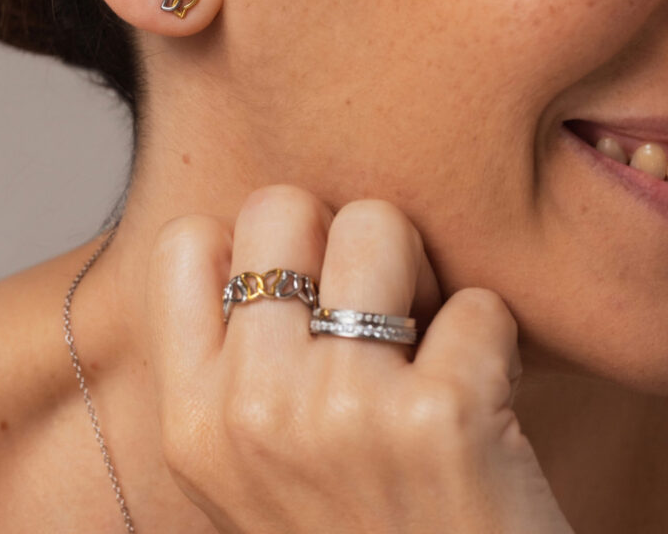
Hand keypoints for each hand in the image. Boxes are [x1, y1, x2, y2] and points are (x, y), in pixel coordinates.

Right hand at [144, 184, 572, 533]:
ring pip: (378, 225)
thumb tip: (272, 244)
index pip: (185, 244)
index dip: (250, 248)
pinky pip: (478, 304)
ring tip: (423, 334)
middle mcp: (252, 409)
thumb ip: (237, 367)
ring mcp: (342, 412)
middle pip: (280, 208)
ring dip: (417, 269)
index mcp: (192, 421)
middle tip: (367, 300)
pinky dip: (492, 341)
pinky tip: (483, 399)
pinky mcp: (440, 420)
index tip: (296, 287)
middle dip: (334, 239)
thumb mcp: (248, 469)